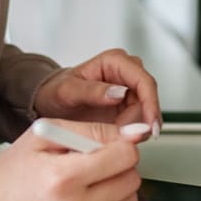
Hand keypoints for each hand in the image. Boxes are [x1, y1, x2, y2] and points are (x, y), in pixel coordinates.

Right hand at [0, 119, 148, 200]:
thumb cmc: (13, 175)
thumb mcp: (44, 135)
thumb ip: (92, 129)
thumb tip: (136, 133)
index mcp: (63, 178)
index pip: (126, 155)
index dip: (119, 146)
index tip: (105, 148)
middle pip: (132, 179)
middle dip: (117, 168)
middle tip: (91, 167)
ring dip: (114, 190)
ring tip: (85, 187)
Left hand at [33, 49, 163, 132]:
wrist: (49, 101)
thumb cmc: (56, 90)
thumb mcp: (67, 90)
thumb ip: (92, 91)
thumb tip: (119, 93)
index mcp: (114, 62)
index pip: (144, 81)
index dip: (151, 104)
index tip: (149, 125)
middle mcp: (125, 74)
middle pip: (148, 99)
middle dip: (141, 121)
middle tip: (126, 138)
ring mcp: (128, 91)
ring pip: (145, 113)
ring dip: (136, 129)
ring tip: (116, 138)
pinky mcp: (126, 107)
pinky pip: (138, 122)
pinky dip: (131, 133)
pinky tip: (118, 139)